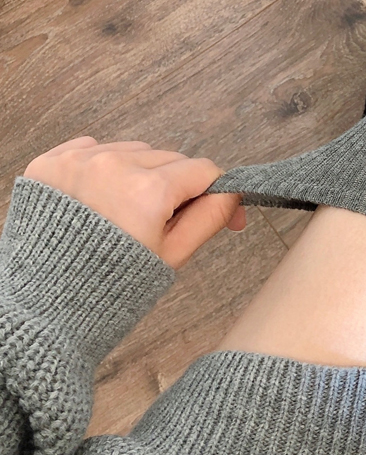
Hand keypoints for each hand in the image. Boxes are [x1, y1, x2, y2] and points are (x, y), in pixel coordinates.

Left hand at [23, 136, 245, 269]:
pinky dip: (104, 168)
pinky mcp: (52, 162)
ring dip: (140, 174)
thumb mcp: (171, 257)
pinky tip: (99, 201)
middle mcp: (114, 166)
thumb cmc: (107, 288)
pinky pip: (94, 148)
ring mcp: (79, 161)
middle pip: (169, 159)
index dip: (216, 192)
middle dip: (174, 187)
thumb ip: (209, 218)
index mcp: (148, 191)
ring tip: (125, 213)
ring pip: (135, 152)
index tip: (218, 211)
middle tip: (161, 223)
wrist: (43, 305)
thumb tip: (233, 194)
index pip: (203, 170)